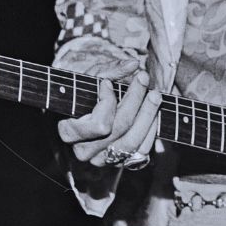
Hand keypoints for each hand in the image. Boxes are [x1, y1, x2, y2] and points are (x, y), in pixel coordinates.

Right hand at [53, 48, 161, 168]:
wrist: (84, 110)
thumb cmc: (84, 91)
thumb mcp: (90, 77)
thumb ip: (110, 70)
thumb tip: (133, 64)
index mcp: (70, 133)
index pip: (98, 125)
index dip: (107, 103)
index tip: (107, 83)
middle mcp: (85, 152)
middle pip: (118, 130)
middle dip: (134, 100)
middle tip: (143, 77)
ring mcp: (104, 159)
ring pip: (132, 142)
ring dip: (147, 114)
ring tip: (155, 93)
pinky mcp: (120, 161)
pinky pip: (141, 150)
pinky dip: (151, 130)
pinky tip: (154, 111)